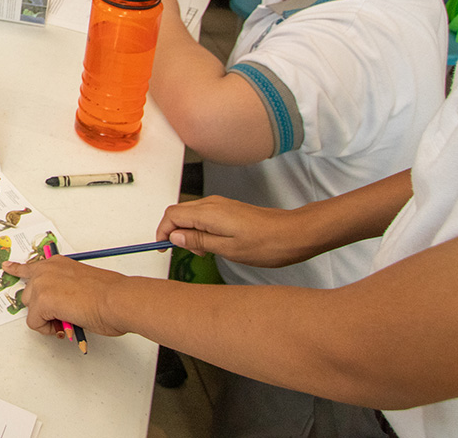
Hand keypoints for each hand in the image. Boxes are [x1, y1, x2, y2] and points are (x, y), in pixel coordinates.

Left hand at [2, 255, 128, 337]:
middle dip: (42, 307)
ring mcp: (42, 284)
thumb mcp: (82, 284)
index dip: (18, 269)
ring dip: (45, 318)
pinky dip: (49, 329)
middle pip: (28, 293)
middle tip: (63, 315)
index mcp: (58, 263)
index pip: (31, 266)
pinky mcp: (42, 301)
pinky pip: (35, 323)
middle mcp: (47, 270)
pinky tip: (65, 325)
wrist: (117, 299)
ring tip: (67, 319)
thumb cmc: (110, 295)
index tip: (8, 267)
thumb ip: (65, 289)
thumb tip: (61, 304)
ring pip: (31, 308)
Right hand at [157, 196, 314, 268]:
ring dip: (188, 232)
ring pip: (190, 215)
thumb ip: (198, 241)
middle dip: (174, 233)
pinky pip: (203, 216)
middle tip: (186, 253)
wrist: (295, 233)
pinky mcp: (228, 210)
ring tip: (202, 252)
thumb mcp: (229, 249)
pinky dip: (199, 230)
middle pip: (178, 212)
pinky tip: (212, 245)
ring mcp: (220, 205)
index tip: (163, 248)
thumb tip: (176, 236)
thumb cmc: (267, 243)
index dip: (162, 232)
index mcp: (209, 213)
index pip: (172, 215)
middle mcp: (212, 204)